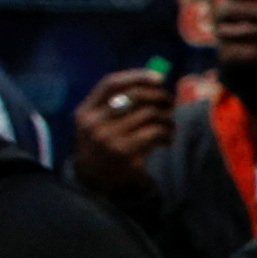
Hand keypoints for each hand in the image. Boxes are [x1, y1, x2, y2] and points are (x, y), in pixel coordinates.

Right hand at [70, 69, 173, 202]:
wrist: (97, 181)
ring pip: (150, 114)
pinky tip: (167, 140)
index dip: (137, 76)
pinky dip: (167, 134)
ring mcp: (108, 138)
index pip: (111, 84)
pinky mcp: (124, 152)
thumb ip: (118, 103)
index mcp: (85, 111)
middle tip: (170, 105)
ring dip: (168, 118)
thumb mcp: (100, 123)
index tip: (160, 78)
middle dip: (159, 97)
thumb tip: (157, 80)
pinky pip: (155, 132)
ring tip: (170, 126)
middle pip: (135, 96)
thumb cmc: (104, 145)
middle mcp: (93, 122)